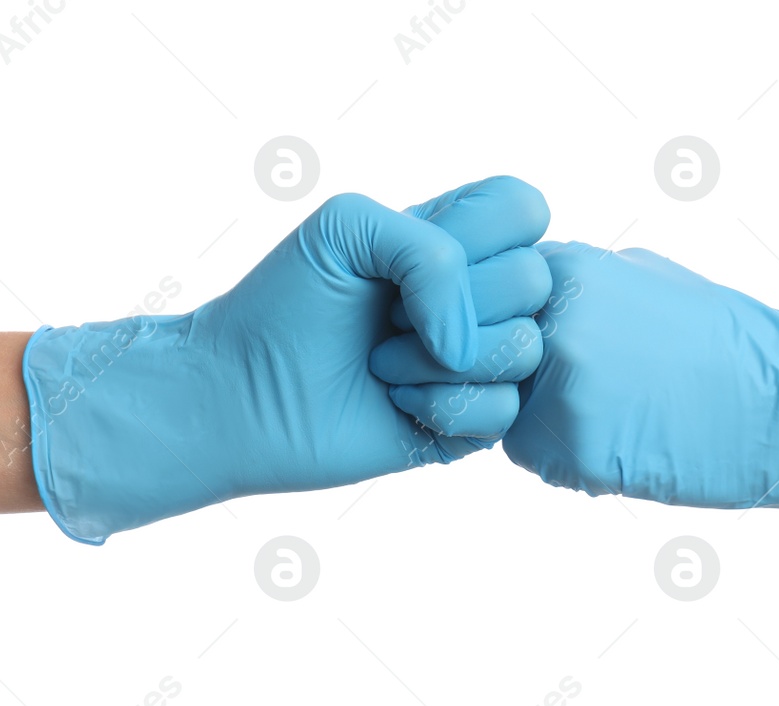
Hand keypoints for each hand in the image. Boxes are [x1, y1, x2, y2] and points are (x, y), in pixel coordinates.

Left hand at [23, 177, 550, 542]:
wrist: (243, 389)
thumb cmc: (285, 302)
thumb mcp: (349, 226)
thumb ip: (433, 248)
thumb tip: (466, 342)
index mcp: (457, 238)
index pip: (526, 209)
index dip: (482, 230)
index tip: (411, 253)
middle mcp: (479, 297)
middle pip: (536, 279)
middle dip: (453, 300)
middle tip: (388, 317)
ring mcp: (481, 362)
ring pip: (526, 348)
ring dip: (437, 359)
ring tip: (382, 363)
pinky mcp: (472, 424)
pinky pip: (505, 410)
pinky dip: (441, 405)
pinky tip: (397, 403)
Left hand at [501, 241, 778, 545]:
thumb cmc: (723, 342)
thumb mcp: (639, 279)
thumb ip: (568, 289)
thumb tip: (513, 300)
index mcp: (563, 267)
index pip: (472, 301)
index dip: (488, 332)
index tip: (525, 351)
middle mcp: (549, 317)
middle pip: (474, 359)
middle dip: (496, 381)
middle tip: (570, 391)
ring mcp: (559, 382)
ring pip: (497, 413)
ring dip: (532, 424)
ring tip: (615, 418)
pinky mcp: (573, 443)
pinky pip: (533, 458)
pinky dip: (565, 462)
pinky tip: (627, 447)